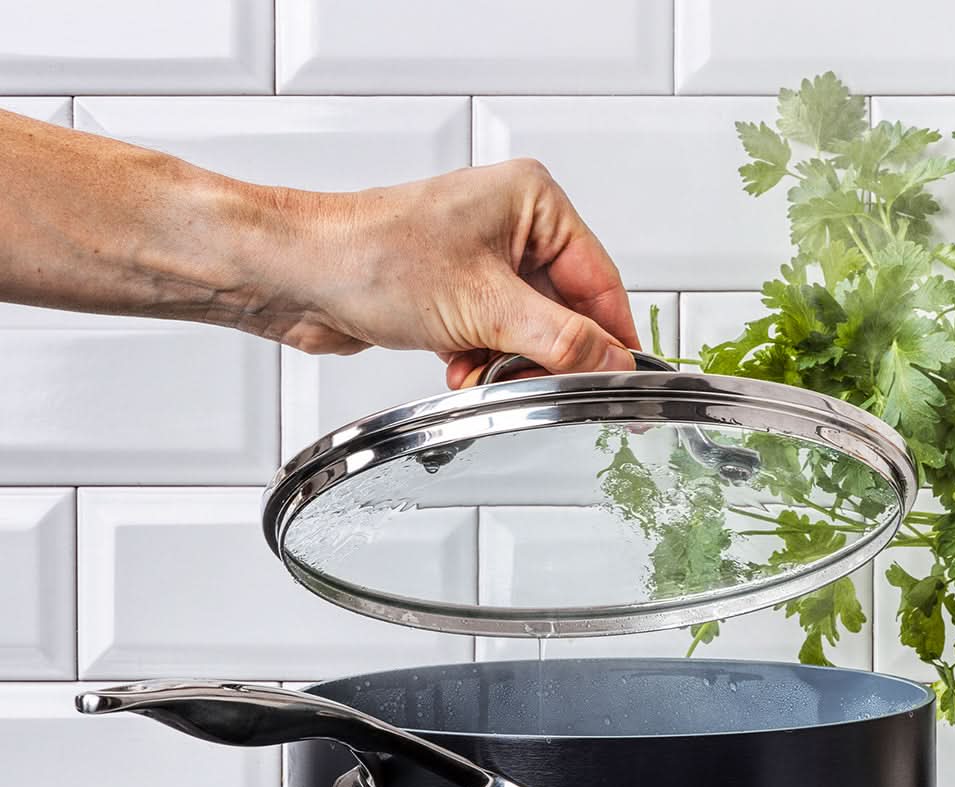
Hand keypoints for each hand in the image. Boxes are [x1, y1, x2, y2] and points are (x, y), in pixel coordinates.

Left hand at [259, 158, 638, 386]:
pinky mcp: (457, 291)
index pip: (599, 281)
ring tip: (480, 367)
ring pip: (529, 331)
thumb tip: (614, 363)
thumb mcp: (486, 307)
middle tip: (538, 385)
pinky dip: (482, 361)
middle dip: (546, 354)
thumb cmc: (370, 257)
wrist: (298, 276)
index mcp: (532, 203)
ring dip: (509, 362)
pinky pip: (495, 338)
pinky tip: (458, 365)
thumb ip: (561, 341)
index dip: (613, 338)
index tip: (625, 384)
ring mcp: (482, 259)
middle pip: (566, 310)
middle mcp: (511, 225)